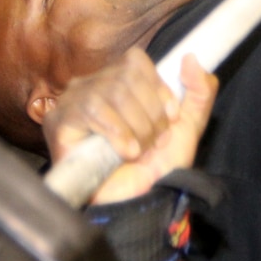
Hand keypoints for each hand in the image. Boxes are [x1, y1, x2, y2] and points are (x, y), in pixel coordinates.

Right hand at [42, 49, 218, 204]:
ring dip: (136, 126)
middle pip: (126, 77)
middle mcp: (94, 84)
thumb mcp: (189, 126)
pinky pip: (92, 109)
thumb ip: (200, 91)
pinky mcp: (60, 121)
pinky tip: (125, 153)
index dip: (158, 89)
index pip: (136, 61)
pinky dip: (117, 132)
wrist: (138, 202)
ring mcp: (73, 100)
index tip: (170, 119)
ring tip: (139, 151)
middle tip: (154, 142)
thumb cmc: (157, 165)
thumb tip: (191, 58)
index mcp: (120, 80)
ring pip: (112, 91)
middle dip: (150, 114)